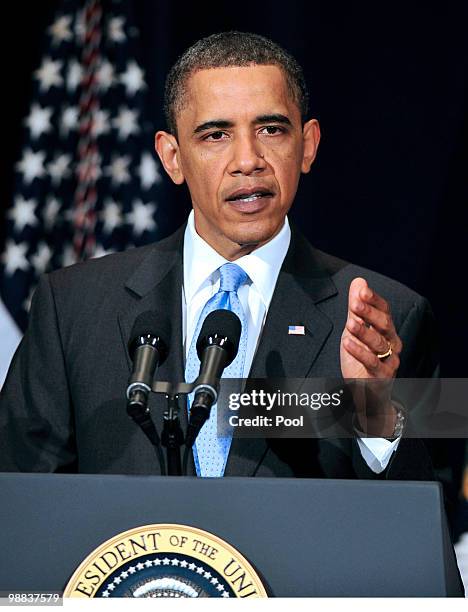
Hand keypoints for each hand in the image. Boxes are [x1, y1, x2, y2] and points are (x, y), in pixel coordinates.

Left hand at [340, 278, 402, 435]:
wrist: (368, 391)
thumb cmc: (362, 358)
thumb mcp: (355, 330)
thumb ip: (356, 309)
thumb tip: (358, 281)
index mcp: (387, 329)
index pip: (384, 310)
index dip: (373, 300)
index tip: (361, 290)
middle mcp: (392, 342)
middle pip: (385, 324)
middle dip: (370, 313)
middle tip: (355, 303)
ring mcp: (389, 359)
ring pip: (379, 343)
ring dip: (364, 331)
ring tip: (349, 323)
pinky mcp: (382, 375)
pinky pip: (372, 362)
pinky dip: (359, 351)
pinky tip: (347, 342)